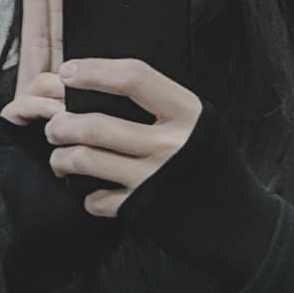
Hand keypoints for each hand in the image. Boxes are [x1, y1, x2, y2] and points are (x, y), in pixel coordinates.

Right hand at [0, 0, 113, 292]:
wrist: (59, 232)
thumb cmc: (91, 189)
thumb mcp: (109, 138)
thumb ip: (103, 104)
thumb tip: (107, 71)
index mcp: (64, 97)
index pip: (56, 43)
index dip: (49, 9)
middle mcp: (41, 101)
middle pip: (39, 43)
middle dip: (38, 5)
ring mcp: (24, 117)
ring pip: (42, 79)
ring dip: (57, 90)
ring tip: (66, 115)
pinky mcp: (12, 134)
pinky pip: (30, 106)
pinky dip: (44, 111)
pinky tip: (52, 121)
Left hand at [44, 57, 203, 215]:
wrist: (239, 221)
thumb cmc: (214, 167)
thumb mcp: (201, 125)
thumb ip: (165, 107)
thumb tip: (110, 85)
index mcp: (187, 113)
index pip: (135, 78)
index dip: (95, 71)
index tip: (68, 72)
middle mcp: (170, 144)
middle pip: (97, 125)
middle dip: (62, 124)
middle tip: (54, 125)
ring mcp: (154, 179)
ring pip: (87, 160)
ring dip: (62, 158)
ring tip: (59, 157)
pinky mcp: (143, 210)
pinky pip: (97, 200)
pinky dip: (87, 196)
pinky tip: (90, 192)